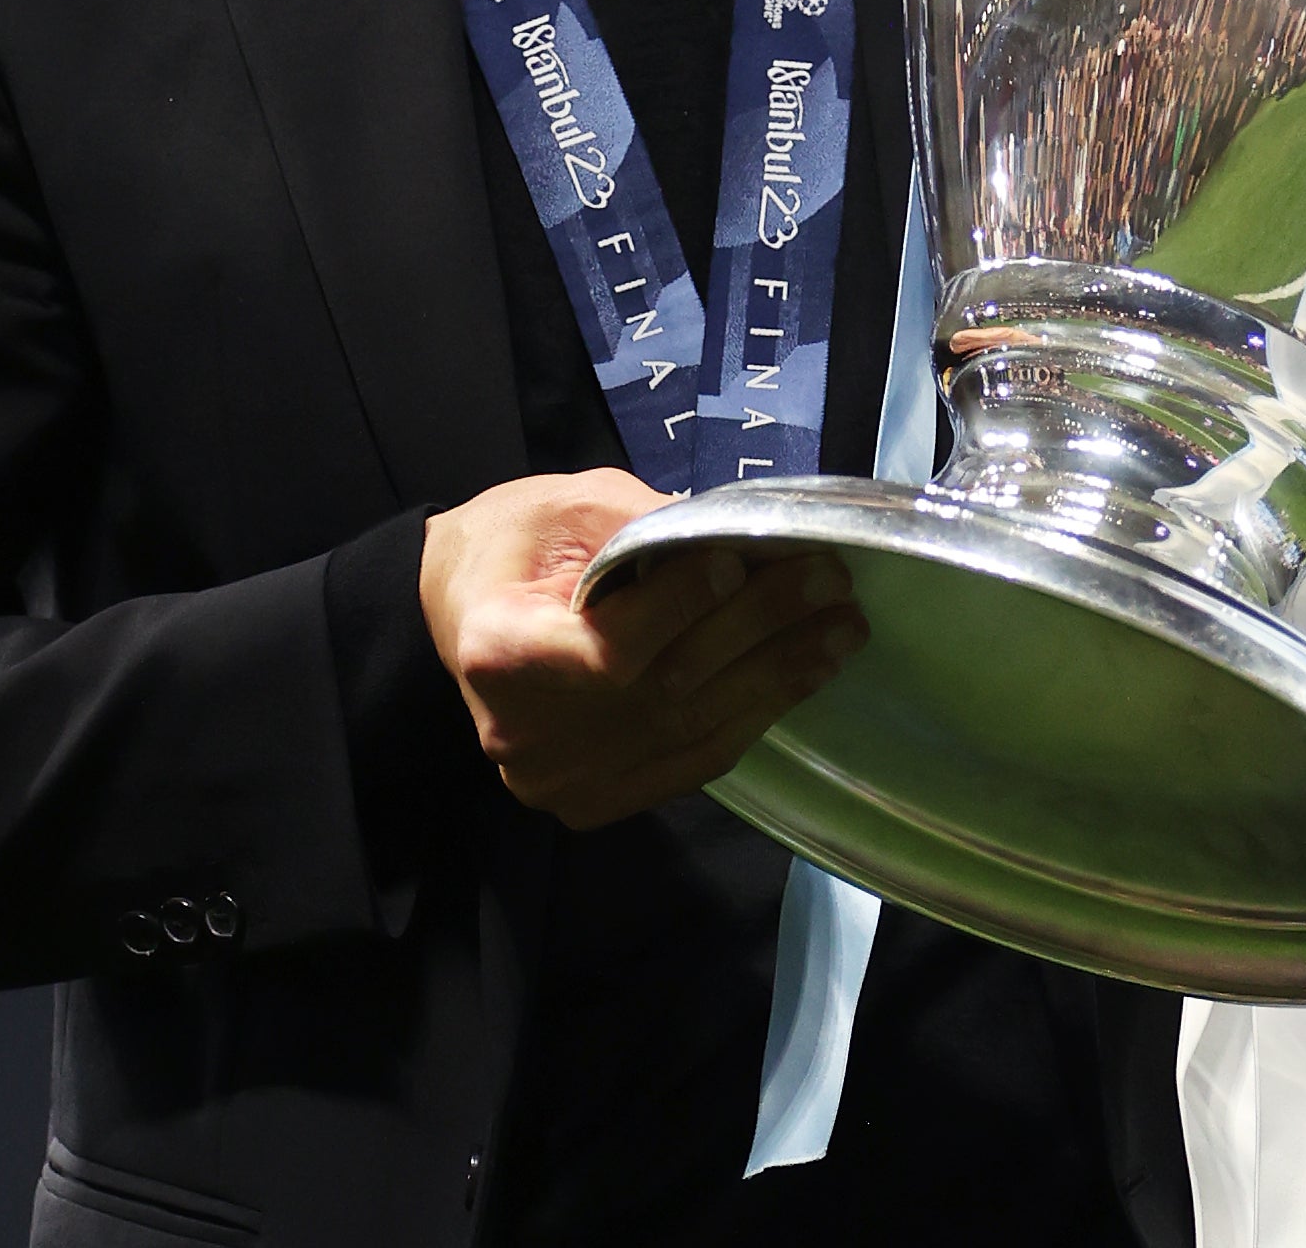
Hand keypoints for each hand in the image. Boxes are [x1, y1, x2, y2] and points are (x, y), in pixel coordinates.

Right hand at [416, 470, 867, 828]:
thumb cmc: (512, 543)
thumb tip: (742, 538)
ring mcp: (562, 780)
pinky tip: (801, 673)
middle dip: (758, 629)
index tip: (738, 560)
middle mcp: (527, 735)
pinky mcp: (596, 800)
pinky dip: (753, 714)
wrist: (464, 609)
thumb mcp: (564, 506)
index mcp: (498, 652)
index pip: (609, 647)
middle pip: (664, 689)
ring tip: (841, 628)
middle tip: (829, 581)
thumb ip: (643, 527)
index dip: (680, 608)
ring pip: (692, 731)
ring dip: (779, 676)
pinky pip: (692, 762)